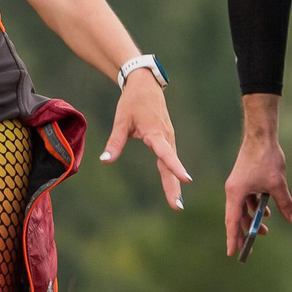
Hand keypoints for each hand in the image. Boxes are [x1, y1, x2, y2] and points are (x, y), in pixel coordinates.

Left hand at [101, 75, 190, 208]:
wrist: (145, 85)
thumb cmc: (132, 102)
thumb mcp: (121, 121)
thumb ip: (115, 142)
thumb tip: (105, 161)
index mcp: (155, 133)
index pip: (166, 154)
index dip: (175, 167)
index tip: (186, 180)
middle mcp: (166, 137)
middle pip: (170, 165)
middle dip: (174, 186)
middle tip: (177, 207)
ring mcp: (169, 138)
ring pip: (171, 163)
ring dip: (174, 183)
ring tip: (176, 203)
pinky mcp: (167, 138)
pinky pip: (170, 158)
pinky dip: (172, 173)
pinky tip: (174, 187)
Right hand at [223, 127, 291, 256]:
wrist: (261, 135)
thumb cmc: (265, 158)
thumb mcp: (278, 185)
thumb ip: (285, 204)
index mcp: (235, 194)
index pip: (232, 222)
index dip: (233, 238)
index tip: (232, 253)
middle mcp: (233, 191)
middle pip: (237, 217)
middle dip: (245, 232)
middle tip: (250, 248)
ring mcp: (238, 185)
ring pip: (243, 208)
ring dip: (253, 219)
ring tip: (266, 230)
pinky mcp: (244, 180)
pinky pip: (248, 199)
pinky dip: (256, 207)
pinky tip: (268, 211)